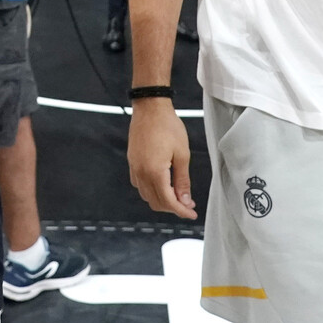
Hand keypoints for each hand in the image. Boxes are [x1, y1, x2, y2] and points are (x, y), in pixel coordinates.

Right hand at [127, 100, 196, 218]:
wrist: (150, 108)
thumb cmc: (167, 126)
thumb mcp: (182, 154)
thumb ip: (182, 180)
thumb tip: (185, 200)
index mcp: (155, 172)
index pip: (168, 201)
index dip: (181, 211)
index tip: (191, 214)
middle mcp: (141, 172)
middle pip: (155, 202)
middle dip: (172, 207)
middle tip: (187, 204)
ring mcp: (134, 167)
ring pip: (146, 195)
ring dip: (161, 200)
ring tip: (177, 195)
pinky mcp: (132, 161)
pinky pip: (139, 185)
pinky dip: (151, 190)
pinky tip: (162, 185)